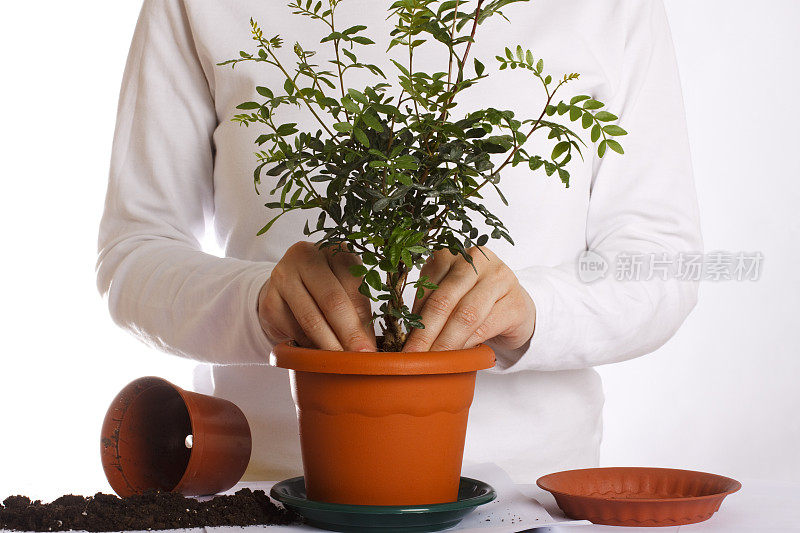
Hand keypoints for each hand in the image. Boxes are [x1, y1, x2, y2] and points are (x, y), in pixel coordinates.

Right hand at [257, 241, 376, 350]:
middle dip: (348, 335)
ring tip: (340, 364)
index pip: (355, 285)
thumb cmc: (326, 289)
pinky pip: (293, 330)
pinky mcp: (269, 300)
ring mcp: (283, 276)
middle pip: (332, 300)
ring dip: (328, 346)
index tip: (370, 348)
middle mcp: (306, 255)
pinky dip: (307, 347)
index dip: (364, 320)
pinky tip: (317, 355)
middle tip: (358, 359)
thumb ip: (358, 312)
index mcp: (336, 249)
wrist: (285, 288)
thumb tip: (370, 349)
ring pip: (310, 319)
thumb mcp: (346, 290)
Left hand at [403, 247, 535, 352]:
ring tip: (432, 362)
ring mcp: (500, 278)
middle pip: (444, 300)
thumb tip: (405, 337)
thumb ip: (428, 307)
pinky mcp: (516, 303)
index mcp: (452, 253)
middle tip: (413, 356)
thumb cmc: (476, 301)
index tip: (401, 342)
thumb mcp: (449, 297)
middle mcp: (477, 259)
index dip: (413, 316)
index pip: (427, 286)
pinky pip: (485, 328)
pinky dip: (468, 345)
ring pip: (465, 315)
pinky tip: (457, 357)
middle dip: (425, 333)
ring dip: (445, 342)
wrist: (516, 308)